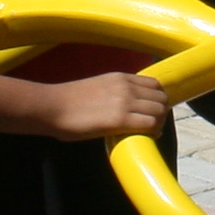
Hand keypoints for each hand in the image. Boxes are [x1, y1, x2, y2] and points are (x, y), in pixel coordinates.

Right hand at [47, 71, 170, 142]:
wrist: (52, 107)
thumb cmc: (69, 102)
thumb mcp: (98, 88)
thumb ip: (115, 93)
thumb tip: (126, 108)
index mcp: (121, 77)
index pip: (155, 84)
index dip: (158, 99)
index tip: (152, 111)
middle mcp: (126, 86)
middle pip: (161, 97)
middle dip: (162, 112)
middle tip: (153, 124)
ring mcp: (124, 101)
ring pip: (159, 110)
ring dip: (159, 122)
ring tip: (150, 132)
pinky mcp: (120, 119)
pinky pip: (150, 124)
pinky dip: (153, 132)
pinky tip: (146, 137)